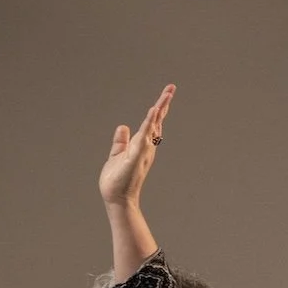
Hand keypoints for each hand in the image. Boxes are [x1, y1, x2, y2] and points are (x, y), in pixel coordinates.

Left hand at [98, 84, 173, 207]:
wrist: (116, 199)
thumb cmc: (118, 180)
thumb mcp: (118, 154)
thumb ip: (121, 141)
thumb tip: (123, 126)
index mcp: (142, 145)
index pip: (152, 123)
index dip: (159, 108)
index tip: (166, 94)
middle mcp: (146, 147)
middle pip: (157, 121)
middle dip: (164, 104)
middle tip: (171, 88)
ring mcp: (143, 151)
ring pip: (153, 126)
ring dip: (159, 110)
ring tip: (165, 95)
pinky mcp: (137, 156)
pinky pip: (144, 137)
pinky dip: (149, 124)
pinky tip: (153, 112)